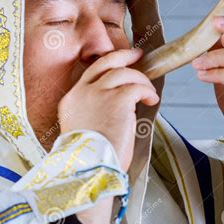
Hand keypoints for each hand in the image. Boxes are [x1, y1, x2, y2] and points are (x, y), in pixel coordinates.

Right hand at [58, 48, 158, 171]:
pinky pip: (136, 87)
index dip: (109, 66)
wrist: (89, 169)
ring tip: (149, 93)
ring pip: (124, 73)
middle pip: (105, 63)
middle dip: (123, 56)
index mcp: (72, 100)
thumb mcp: (83, 129)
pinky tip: (151, 100)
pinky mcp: (117, 99)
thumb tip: (118, 106)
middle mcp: (83, 93)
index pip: (92, 74)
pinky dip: (147, 91)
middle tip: (137, 55)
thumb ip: (94, 112)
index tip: (121, 64)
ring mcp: (99, 93)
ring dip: (141, 81)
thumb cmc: (90, 158)